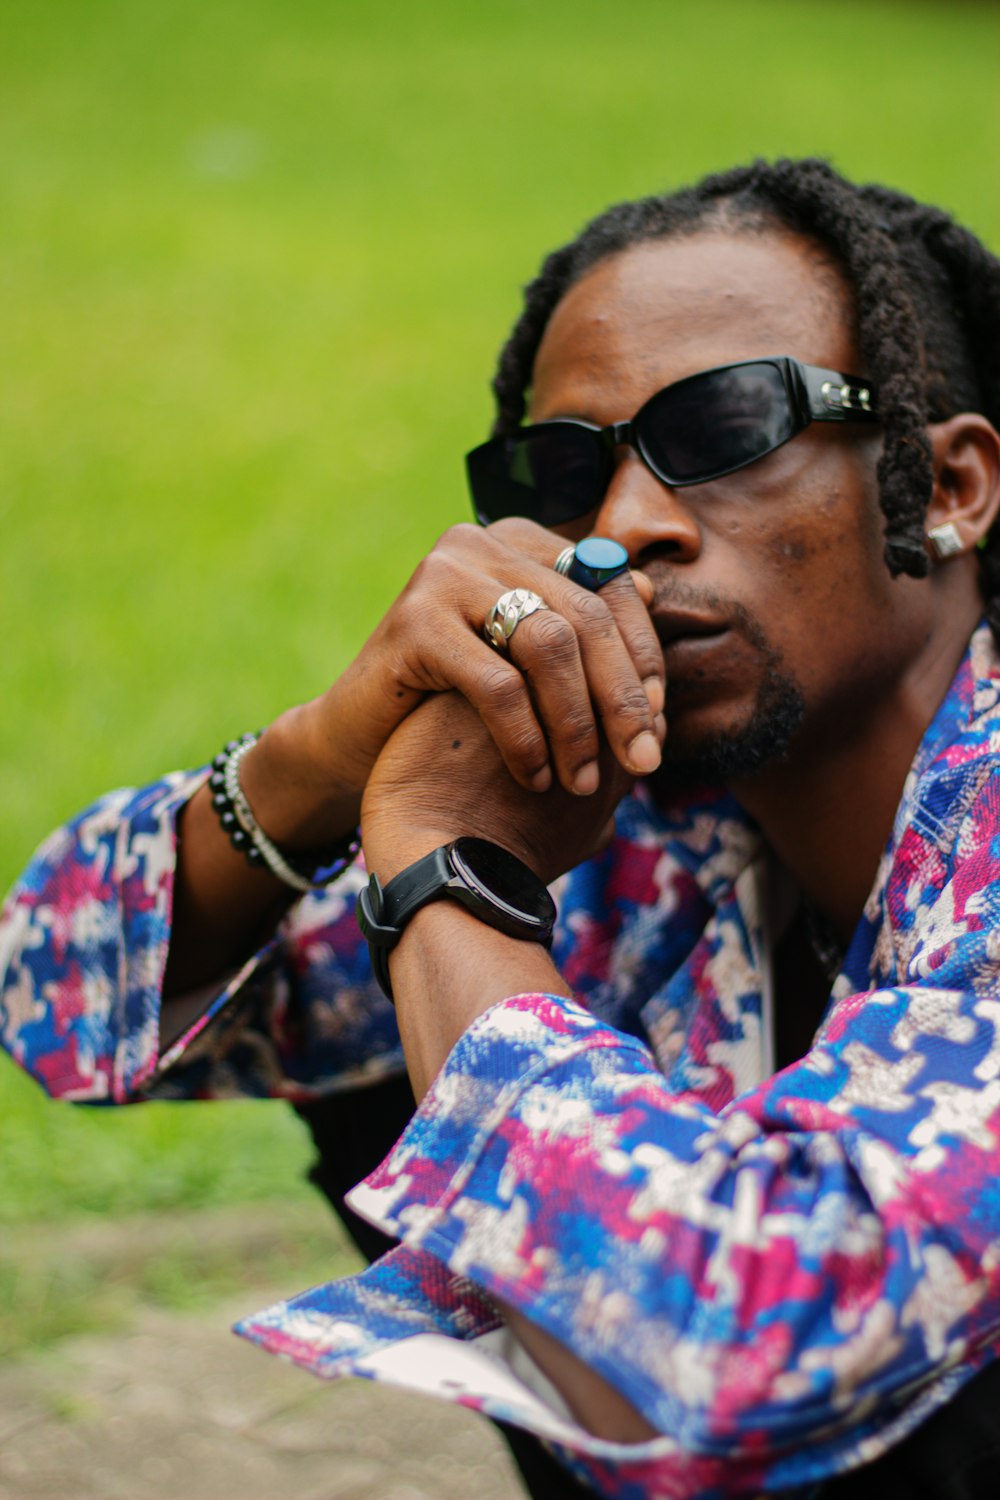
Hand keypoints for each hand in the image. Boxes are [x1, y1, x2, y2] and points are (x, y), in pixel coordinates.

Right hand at [251, 520, 663, 848]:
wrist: (361, 736)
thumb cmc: (456, 702)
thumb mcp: (525, 661)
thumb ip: (579, 628)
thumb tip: (654, 595)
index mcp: (519, 542)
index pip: (609, 586)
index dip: (642, 654)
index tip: (658, 721)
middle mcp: (483, 543)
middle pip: (586, 616)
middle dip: (622, 696)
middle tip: (643, 761)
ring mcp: (444, 575)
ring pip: (550, 645)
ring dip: (578, 723)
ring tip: (583, 779)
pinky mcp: (414, 622)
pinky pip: (499, 685)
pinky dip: (527, 739)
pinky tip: (535, 778)